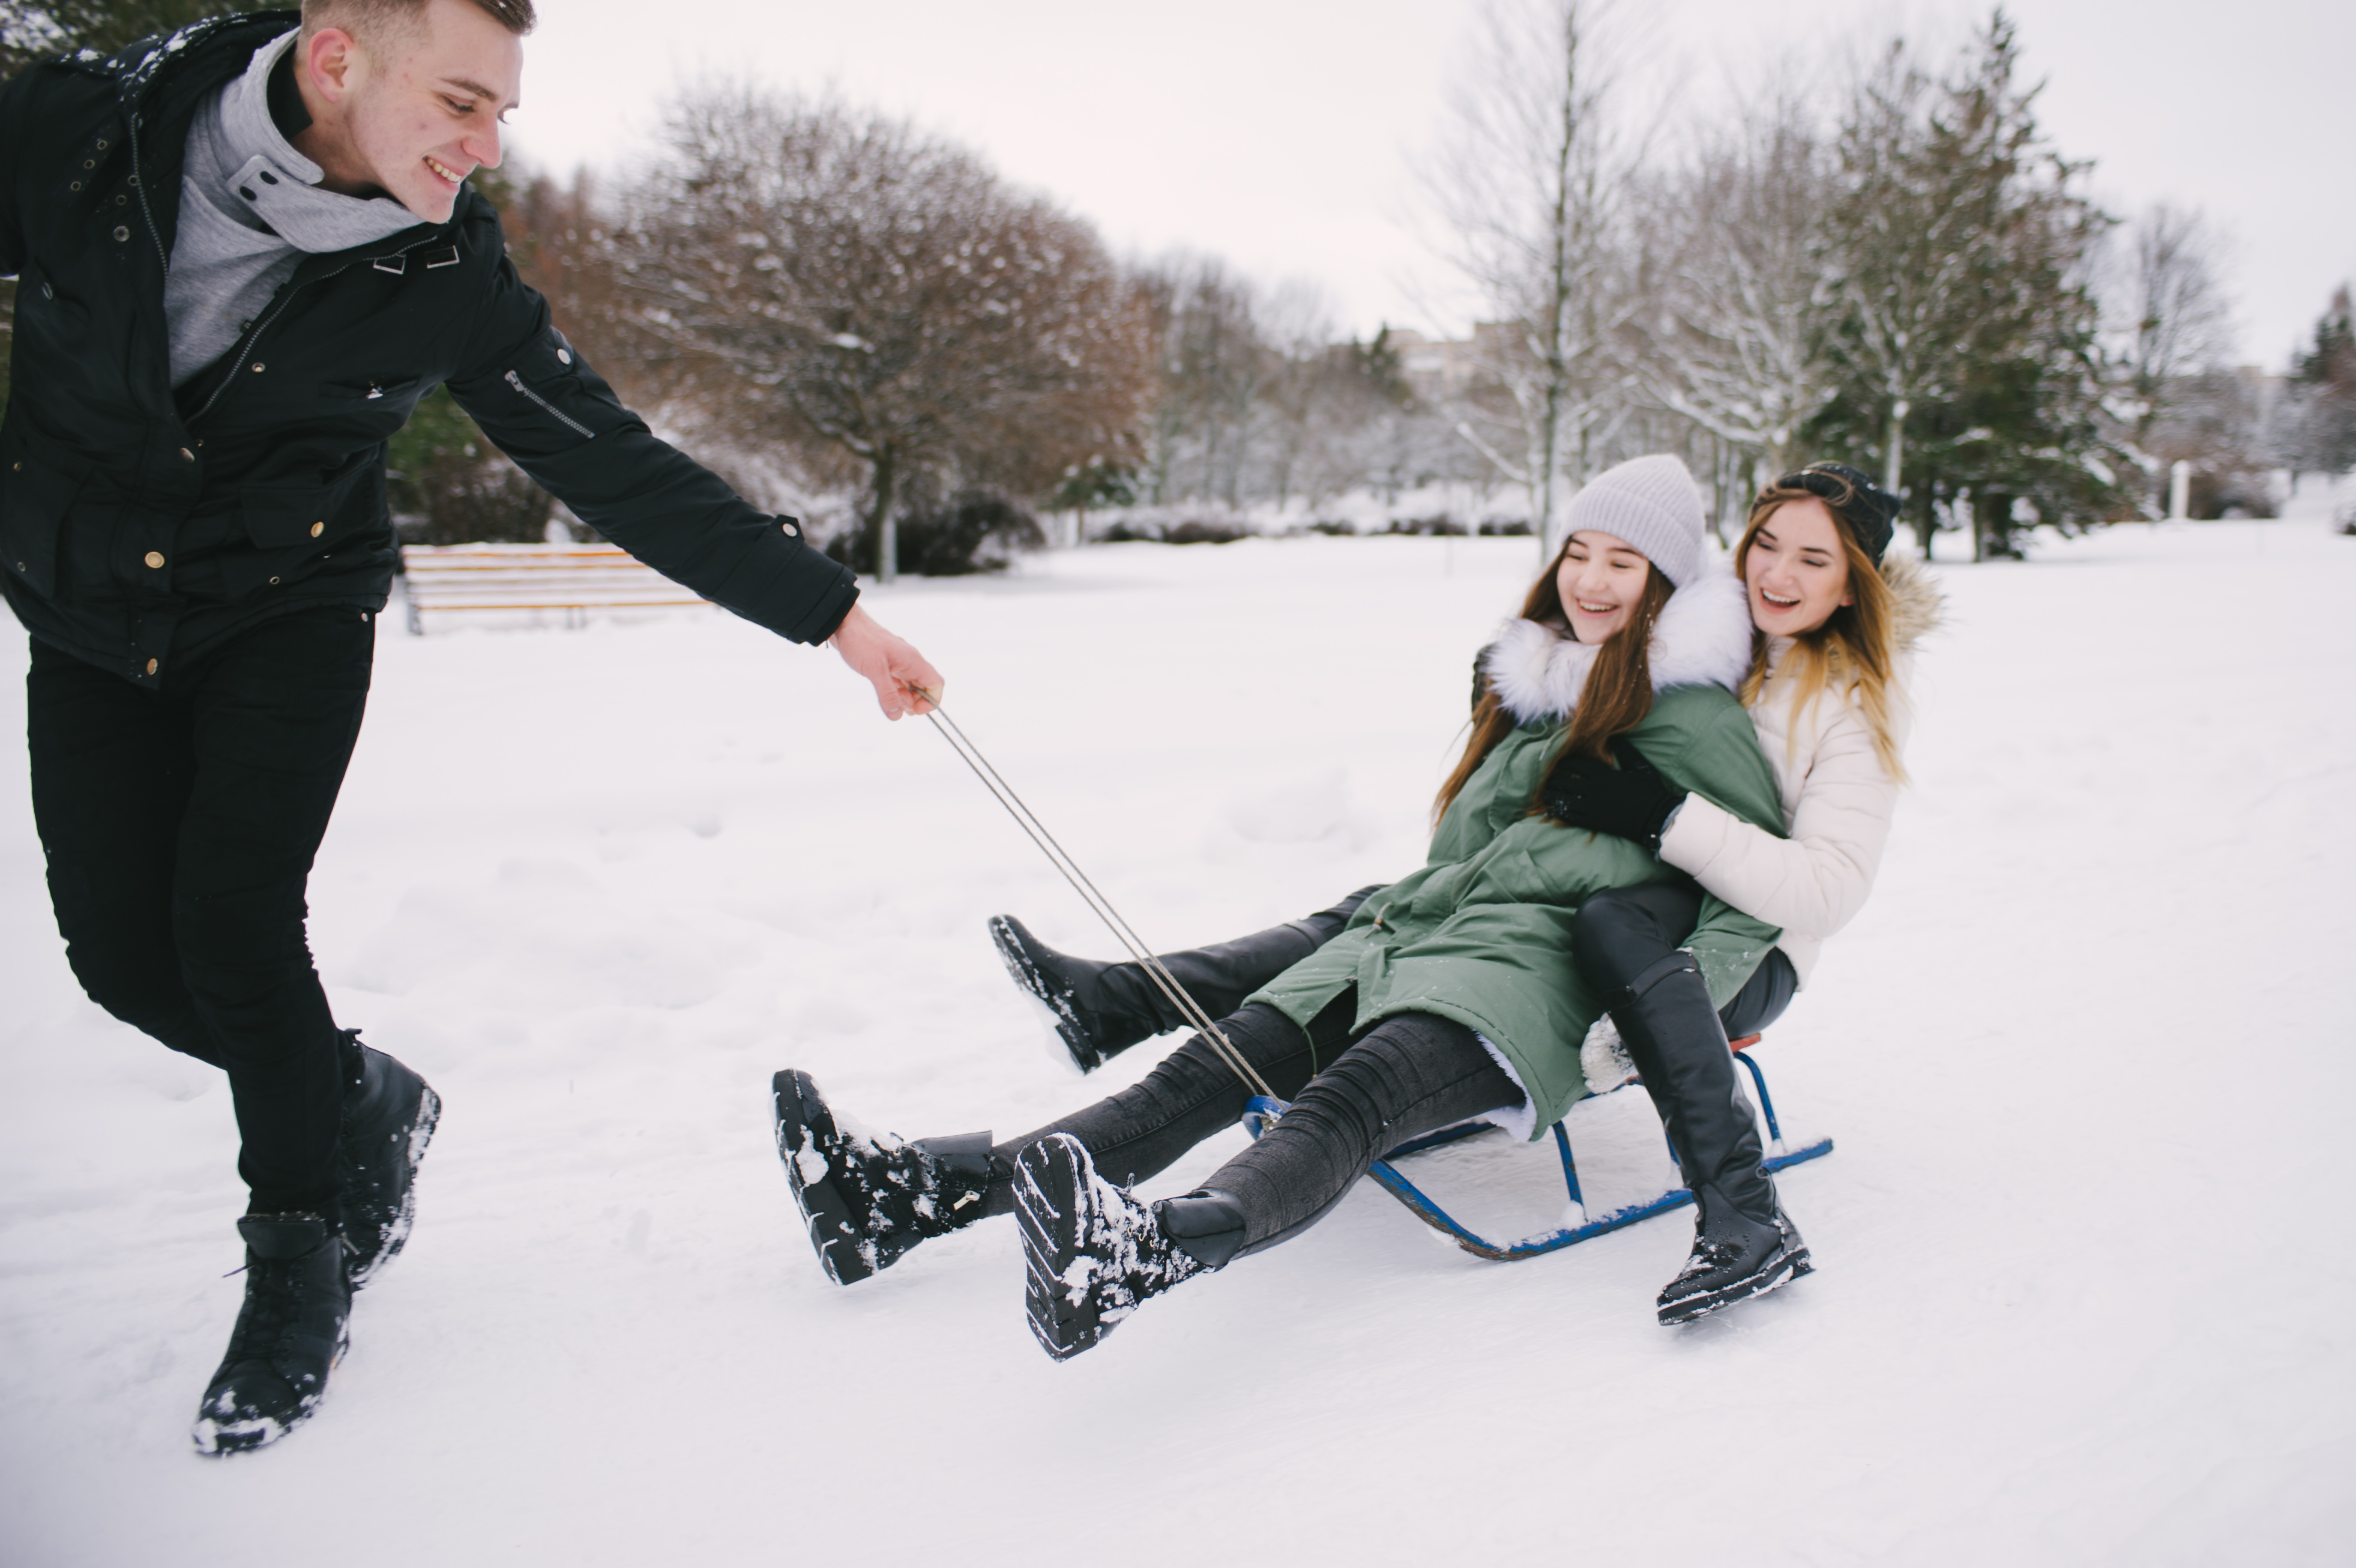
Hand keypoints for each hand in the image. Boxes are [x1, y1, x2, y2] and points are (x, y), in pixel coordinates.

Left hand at [828, 603, 942, 719]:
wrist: (844, 624)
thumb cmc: (861, 640)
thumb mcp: (874, 670)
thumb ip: (887, 693)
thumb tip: (897, 715)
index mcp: (912, 660)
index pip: (936, 684)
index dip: (931, 700)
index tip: (915, 711)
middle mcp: (909, 662)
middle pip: (924, 688)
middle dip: (914, 702)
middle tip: (896, 707)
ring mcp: (898, 664)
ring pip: (910, 686)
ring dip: (902, 698)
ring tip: (888, 702)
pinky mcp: (887, 665)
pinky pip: (897, 682)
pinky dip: (893, 692)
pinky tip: (883, 697)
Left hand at [1540, 737, 1685, 852]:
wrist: (1655, 817)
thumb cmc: (1649, 790)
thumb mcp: (1638, 766)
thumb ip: (1625, 750)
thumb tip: (1614, 736)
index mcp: (1602, 774)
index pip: (1575, 764)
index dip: (1564, 762)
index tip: (1560, 763)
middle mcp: (1593, 790)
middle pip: (1565, 782)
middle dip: (1555, 780)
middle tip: (1550, 779)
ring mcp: (1591, 807)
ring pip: (1564, 800)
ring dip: (1553, 796)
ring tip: (1547, 794)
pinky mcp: (1593, 822)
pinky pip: (1570, 817)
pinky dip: (1559, 812)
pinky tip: (1552, 810)